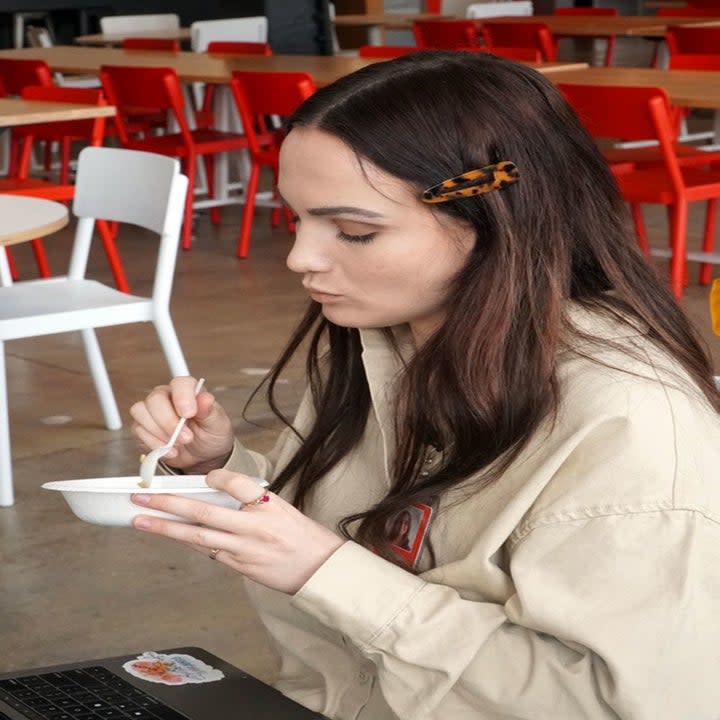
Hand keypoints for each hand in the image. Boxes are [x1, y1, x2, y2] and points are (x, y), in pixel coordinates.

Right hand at [130, 376, 234, 473]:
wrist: (202, 456)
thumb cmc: (210, 434)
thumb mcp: (217, 424)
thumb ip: (210, 411)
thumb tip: (206, 398)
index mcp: (187, 390)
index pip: (180, 383)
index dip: (182, 397)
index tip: (189, 414)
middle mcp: (166, 397)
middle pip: (155, 399)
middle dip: (169, 422)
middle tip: (186, 437)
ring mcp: (152, 411)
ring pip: (141, 412)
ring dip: (160, 433)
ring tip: (178, 445)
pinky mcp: (142, 428)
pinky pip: (138, 430)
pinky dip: (154, 444)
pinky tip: (169, 450)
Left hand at [131, 470, 344, 593]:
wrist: (320, 569)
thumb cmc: (302, 536)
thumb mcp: (282, 508)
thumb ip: (251, 501)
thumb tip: (215, 493)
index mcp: (269, 506)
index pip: (237, 484)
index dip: (217, 478)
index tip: (204, 477)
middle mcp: (255, 527)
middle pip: (204, 512)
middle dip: (169, 504)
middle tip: (143, 498)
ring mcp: (245, 550)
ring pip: (198, 537)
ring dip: (167, 528)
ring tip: (142, 521)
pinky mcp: (241, 567)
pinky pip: (209, 552)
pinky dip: (190, 543)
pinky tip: (173, 536)